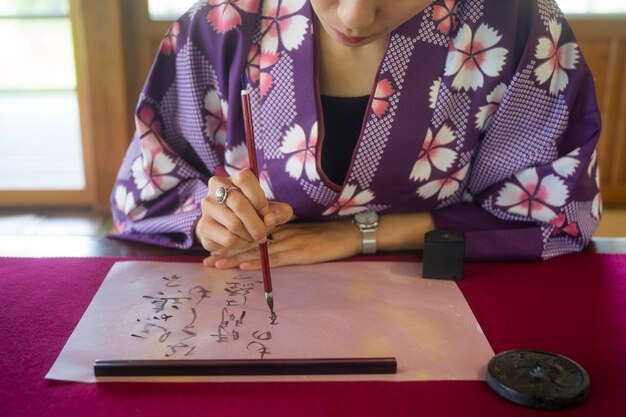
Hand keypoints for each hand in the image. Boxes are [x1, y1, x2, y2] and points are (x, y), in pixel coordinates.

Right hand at [194, 169, 292, 254]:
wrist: (222, 229)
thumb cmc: (249, 215)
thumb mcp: (268, 211)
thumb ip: (280, 212)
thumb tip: (272, 218)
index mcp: (233, 178)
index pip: (244, 178)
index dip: (258, 197)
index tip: (265, 211)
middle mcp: (217, 188)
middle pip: (239, 204)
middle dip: (256, 223)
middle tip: (263, 234)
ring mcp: (208, 206)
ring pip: (234, 223)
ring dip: (249, 235)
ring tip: (252, 237)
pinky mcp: (204, 226)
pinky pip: (228, 238)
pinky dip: (241, 243)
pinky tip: (241, 241)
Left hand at [202, 219, 360, 269]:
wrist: (347, 233)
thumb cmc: (325, 235)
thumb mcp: (300, 233)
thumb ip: (283, 237)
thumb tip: (264, 246)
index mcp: (279, 227)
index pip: (250, 233)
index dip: (231, 241)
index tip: (213, 248)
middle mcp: (280, 232)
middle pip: (248, 241)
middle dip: (226, 251)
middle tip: (206, 260)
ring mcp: (289, 242)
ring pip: (256, 250)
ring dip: (235, 258)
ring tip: (216, 265)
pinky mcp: (299, 253)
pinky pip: (275, 258)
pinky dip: (258, 262)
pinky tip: (243, 267)